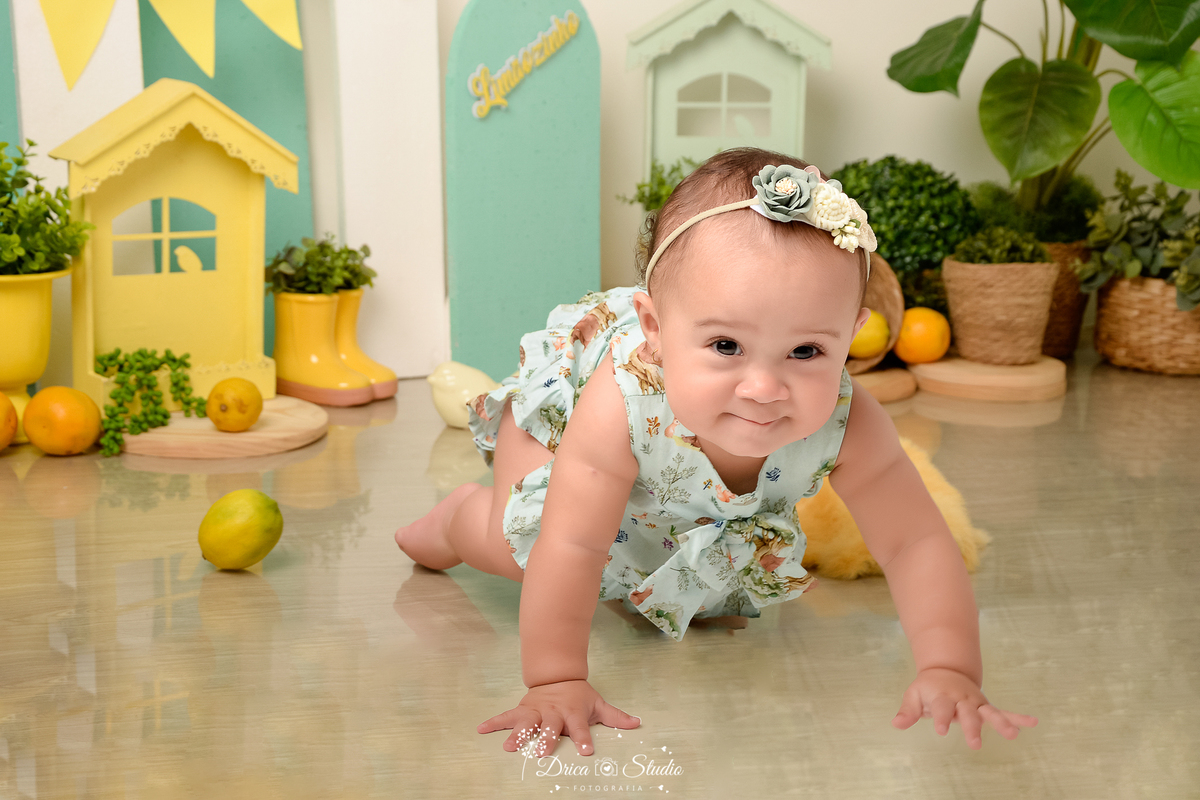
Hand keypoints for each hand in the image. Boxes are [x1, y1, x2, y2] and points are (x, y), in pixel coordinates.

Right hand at [478, 679, 640, 755]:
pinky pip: (506, 716)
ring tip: (510, 747)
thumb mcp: (598, 704)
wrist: (557, 675)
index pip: (580, 727)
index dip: (583, 738)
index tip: (585, 751)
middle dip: (546, 739)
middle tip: (541, 753)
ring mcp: (536, 710)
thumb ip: (616, 717)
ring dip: (519, 734)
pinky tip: (481, 729)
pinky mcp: (522, 709)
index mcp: (572, 712)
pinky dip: (494, 722)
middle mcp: (553, 712)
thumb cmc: (579, 695)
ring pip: (527, 722)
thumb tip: (637, 724)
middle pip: (550, 726)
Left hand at [892, 667, 1037, 748]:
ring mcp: (976, 703)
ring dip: (1001, 722)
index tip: (942, 730)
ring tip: (1012, 734)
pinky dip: (1018, 717)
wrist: (945, 670)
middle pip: (968, 713)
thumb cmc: (928, 688)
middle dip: (972, 727)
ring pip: (989, 712)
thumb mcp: (914, 695)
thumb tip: (896, 724)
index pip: (942, 708)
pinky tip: (1033, 722)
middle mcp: (962, 699)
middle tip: (975, 744)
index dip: (942, 718)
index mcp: (943, 696)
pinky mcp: (985, 706)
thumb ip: (908, 711)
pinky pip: (1004, 711)